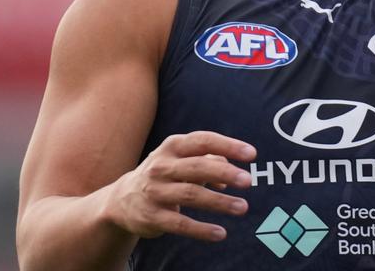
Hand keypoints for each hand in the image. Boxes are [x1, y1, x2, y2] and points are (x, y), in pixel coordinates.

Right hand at [105, 131, 256, 241]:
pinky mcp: (152, 216)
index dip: (228, 145)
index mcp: (173, 146)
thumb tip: (230, 176)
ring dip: (219, 201)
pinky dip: (201, 229)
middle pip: (198, 166)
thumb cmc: (165, 174)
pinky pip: (180, 224)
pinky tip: (220, 233)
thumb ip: (210, 161)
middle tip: (248, 181)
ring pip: (191, 195)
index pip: (203, 140)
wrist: (122, 199)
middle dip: (226, 172)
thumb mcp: (183, 160)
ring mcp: (155, 191)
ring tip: (242, 207)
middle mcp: (162, 166)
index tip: (251, 154)